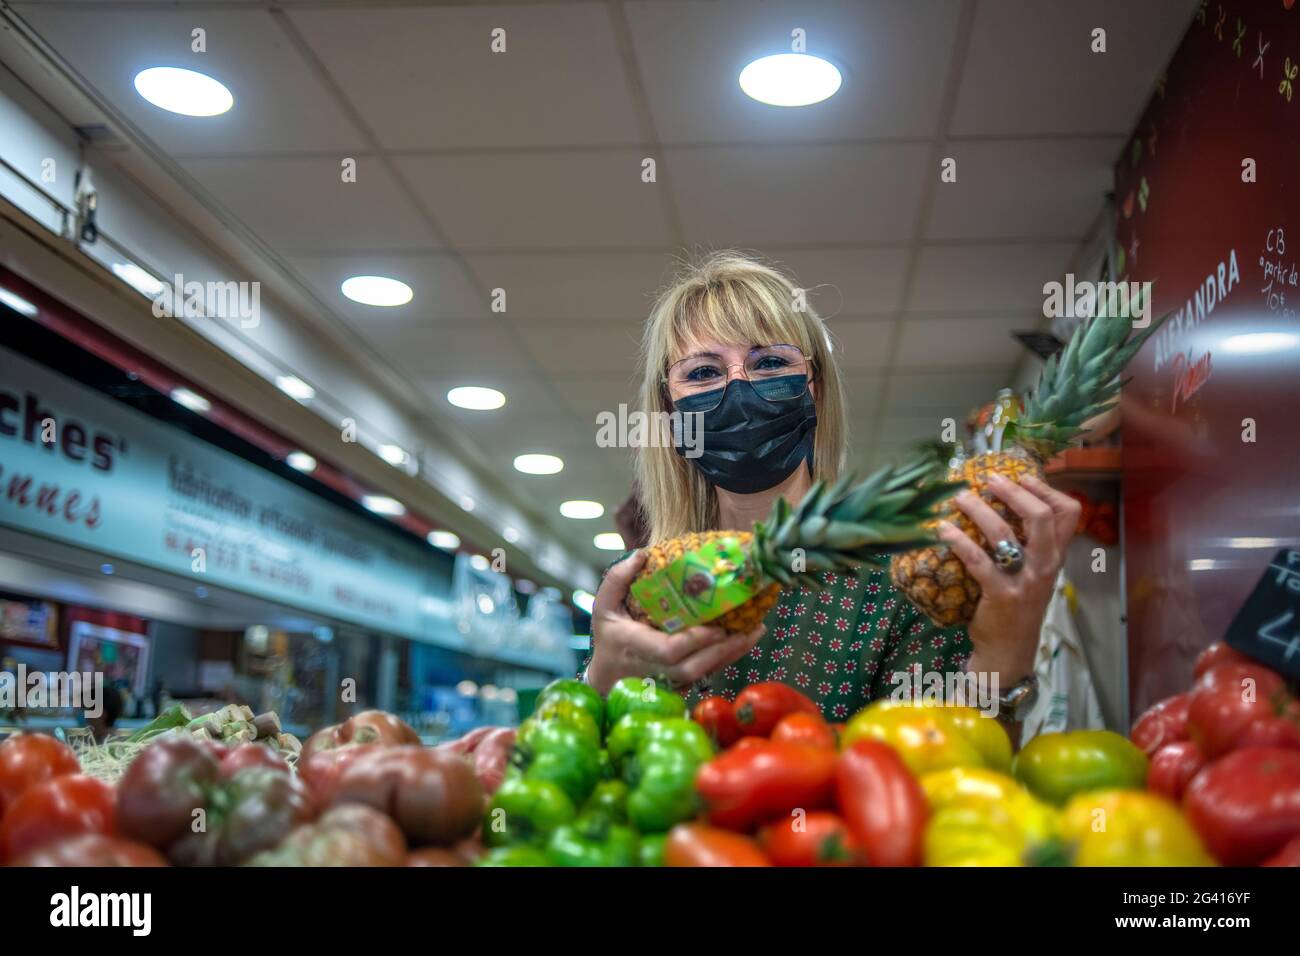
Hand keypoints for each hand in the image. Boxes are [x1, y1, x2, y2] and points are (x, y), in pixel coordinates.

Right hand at [587, 551, 766, 694]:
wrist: (606, 679)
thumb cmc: (609, 637)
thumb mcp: (604, 606)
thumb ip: (618, 579)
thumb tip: (642, 554)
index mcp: (635, 646)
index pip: (669, 650)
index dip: (695, 641)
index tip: (716, 627)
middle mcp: (654, 669)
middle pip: (694, 667)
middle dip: (722, 651)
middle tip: (746, 629)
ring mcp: (670, 681)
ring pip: (706, 674)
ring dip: (733, 654)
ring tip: (755, 631)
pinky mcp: (682, 685)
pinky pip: (708, 674)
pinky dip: (729, 659)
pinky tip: (747, 640)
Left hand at [937, 473, 1081, 685]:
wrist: (1010, 651)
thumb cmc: (1017, 606)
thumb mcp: (1034, 574)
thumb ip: (1030, 545)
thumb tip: (1004, 504)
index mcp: (1055, 556)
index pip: (1069, 513)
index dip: (1046, 489)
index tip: (1021, 476)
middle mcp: (1045, 566)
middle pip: (1041, 517)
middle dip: (1013, 492)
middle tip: (990, 479)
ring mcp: (1025, 581)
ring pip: (1004, 534)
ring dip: (978, 509)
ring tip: (960, 497)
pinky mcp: (1001, 594)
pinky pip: (977, 559)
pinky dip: (957, 540)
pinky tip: (942, 530)